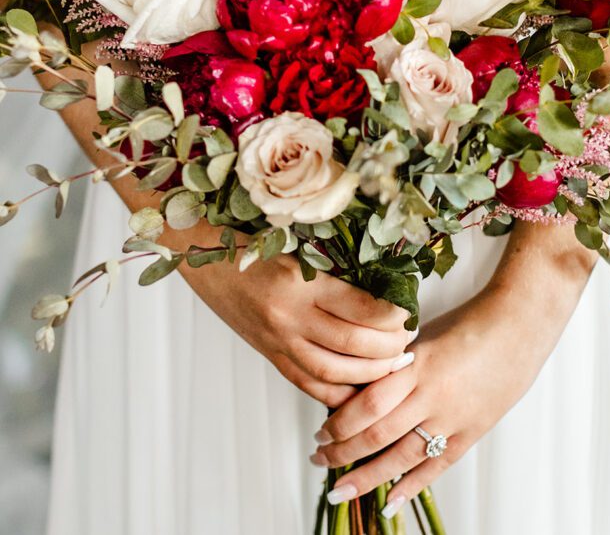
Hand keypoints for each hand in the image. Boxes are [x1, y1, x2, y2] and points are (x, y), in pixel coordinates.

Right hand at [41, 51, 415, 409]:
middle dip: (387, 352)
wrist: (189, 245)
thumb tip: (376, 257)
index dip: (391, 318)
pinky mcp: (265, 350)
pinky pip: (304, 381)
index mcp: (295, 280)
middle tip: (408, 346)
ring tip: (390, 368)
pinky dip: (333, 391)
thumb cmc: (241, 228)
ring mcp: (274, 339)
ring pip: (330, 373)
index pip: (359, 309)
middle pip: (351, 347)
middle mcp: (286, 316)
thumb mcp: (288, 232)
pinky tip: (354, 388)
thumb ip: (326, 250)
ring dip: (366, 377)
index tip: (410, 314)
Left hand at [312, 222, 596, 513]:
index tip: (321, 430)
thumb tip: (363, 383)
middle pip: (379, 434)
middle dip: (343, 452)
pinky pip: (437, 465)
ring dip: (368, 476)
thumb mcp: (425, 335)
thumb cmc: (471, 322)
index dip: (341, 422)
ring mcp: (454, 418)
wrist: (519, 326)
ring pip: (403, 457)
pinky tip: (391, 500)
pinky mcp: (472, 432)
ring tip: (341, 489)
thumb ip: (397, 362)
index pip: (369, 403)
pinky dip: (412, 485)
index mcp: (418, 365)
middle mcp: (433, 396)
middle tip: (319, 459)